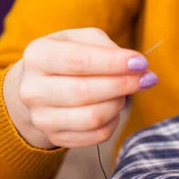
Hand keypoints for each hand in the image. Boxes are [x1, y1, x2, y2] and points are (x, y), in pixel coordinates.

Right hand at [3, 28, 157, 148]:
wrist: (40, 88)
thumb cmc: (67, 59)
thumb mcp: (80, 40)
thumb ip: (105, 46)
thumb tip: (136, 65)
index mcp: (37, 56)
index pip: (79, 61)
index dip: (114, 64)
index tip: (141, 63)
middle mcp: (33, 90)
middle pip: (85, 92)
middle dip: (122, 85)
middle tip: (146, 79)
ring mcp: (42, 118)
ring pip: (93, 118)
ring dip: (118, 104)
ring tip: (124, 94)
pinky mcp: (57, 138)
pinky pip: (97, 135)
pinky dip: (113, 122)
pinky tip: (113, 109)